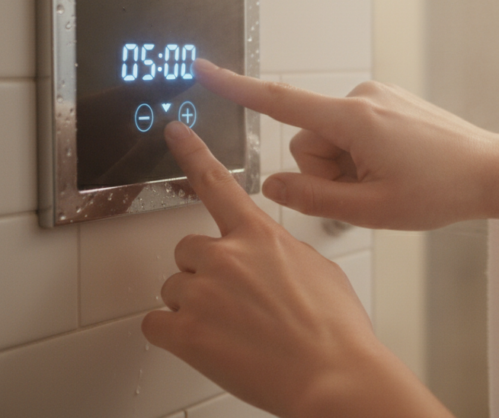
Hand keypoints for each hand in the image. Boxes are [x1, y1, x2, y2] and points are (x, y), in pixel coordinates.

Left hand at [142, 121, 452, 417]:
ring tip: (232, 329)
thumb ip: (282, 252)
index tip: (175, 131)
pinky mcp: (186, 333)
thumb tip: (268, 260)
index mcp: (261, 237)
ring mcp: (203, 293)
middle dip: (204, 272)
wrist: (334, 374)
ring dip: (194, 306)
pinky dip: (175, 335)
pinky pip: (155, 324)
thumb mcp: (319, 270)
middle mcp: (227, 256)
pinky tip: (209, 344)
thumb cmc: (336, 329)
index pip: (218, 183)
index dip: (192, 153)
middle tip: (234, 301)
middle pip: (188, 250)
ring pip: (173, 288)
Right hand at [194, 59, 498, 228]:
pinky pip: (355, 130)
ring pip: (332, 138)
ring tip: (388, 181)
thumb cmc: (441, 190)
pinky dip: (364, 154)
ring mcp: (378, 96)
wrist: (491, 171)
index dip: (237, 87)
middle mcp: (363, 97)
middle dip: (327, 170)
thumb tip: (273, 186)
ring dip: (347, 166)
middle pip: (309, 139)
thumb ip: (313, 198)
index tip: (203, 69)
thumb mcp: (371, 210)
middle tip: (369, 191)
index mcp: (354, 119)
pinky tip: (397, 168)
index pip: (280, 101)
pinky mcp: (389, 101)